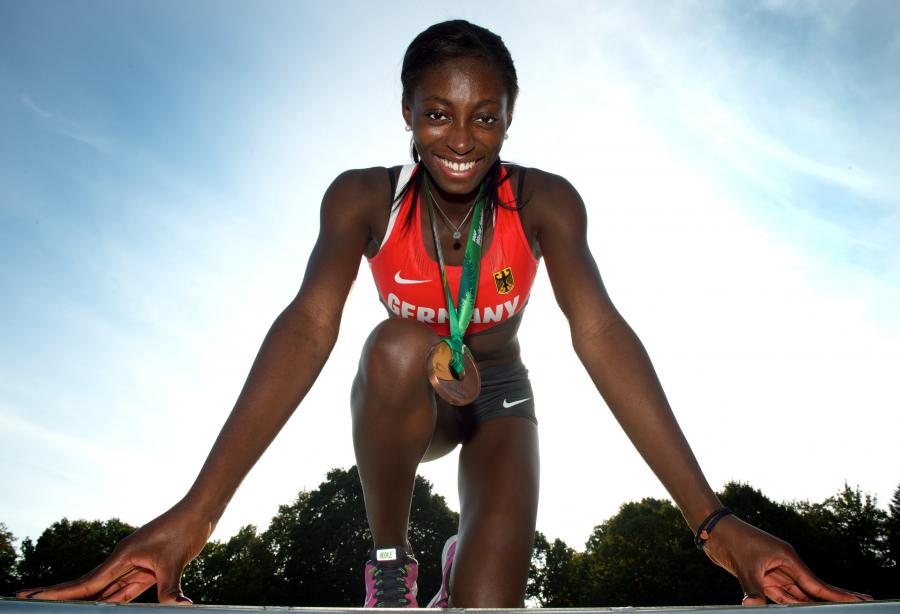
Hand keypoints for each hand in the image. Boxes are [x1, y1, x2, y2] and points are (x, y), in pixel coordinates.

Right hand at [14, 502, 212, 603]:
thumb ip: (170, 590)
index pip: (86, 583)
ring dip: (87, 599)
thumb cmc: (185, 530)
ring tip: (59, 607)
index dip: (59, 593)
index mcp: (122, 556)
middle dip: (61, 594)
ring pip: (106, 587)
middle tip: (28, 599)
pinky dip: (114, 598)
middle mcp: (123, 558)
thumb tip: (177, 607)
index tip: (32, 596)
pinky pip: (126, 586)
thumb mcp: (176, 562)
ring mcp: (134, 562)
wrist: (200, 512)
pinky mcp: (148, 566)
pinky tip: (102, 606)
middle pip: (88, 584)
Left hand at [703, 515, 872, 604]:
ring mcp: (775, 570)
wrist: (714, 529)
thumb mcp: (743, 567)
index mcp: (788, 558)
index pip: (816, 583)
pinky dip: (792, 602)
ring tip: (839, 607)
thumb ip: (753, 589)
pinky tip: (806, 607)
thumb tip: (754, 605)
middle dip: (836, 597)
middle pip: (814, 587)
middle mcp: (786, 564)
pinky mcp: (763, 575)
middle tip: (864, 602)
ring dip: (815, 602)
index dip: (837, 595)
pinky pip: (782, 593)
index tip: (860, 599)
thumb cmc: (731, 541)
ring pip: (799, 592)